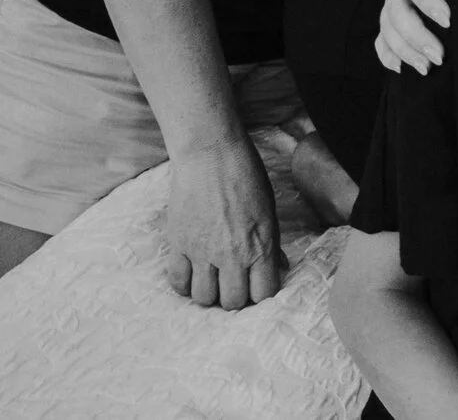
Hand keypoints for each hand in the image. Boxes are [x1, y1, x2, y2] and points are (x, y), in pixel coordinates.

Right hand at [163, 135, 284, 308]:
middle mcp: (232, 255)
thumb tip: (279, 266)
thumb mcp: (268, 211)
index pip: (263, 293)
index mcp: (260, 246)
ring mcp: (202, 252)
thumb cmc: (245, 177)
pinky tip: (192, 274)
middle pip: (232, 302)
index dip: (261, 293)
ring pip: (203, 298)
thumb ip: (272, 244)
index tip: (256, 285)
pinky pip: (177, 281)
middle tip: (233, 283)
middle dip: (235, 297)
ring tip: (212, 279)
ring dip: (209, 293)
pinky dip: (184, 284)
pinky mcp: (178, 245)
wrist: (211, 155)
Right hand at [375, 0, 457, 73]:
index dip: (426, 0)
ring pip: (387, 26)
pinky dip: (388, 54)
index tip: (448, 20)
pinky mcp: (394, 12)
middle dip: (415, 35)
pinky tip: (402, 69)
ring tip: (427, 68)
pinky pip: (382, 36)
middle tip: (440, 56)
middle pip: (396, 8)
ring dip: (404, 50)